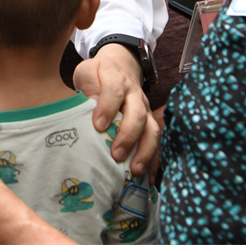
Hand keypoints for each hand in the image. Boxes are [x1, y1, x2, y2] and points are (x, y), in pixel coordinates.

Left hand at [73, 43, 159, 180]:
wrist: (121, 65)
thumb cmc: (99, 73)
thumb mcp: (87, 71)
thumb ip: (87, 86)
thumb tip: (89, 106)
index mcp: (116, 79)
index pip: (113, 92)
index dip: (107, 108)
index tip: (98, 125)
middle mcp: (135, 95)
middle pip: (137, 114)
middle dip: (128, 136)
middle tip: (116, 155)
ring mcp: (146, 109)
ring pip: (152, 130)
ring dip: (145, 151)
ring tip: (134, 170)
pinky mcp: (151, 123)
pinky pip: (157, 142)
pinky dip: (155, 161)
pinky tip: (149, 179)